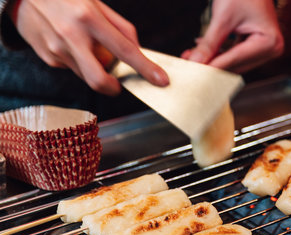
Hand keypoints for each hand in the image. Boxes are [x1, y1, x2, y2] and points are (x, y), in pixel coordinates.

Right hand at [11, 0, 168, 94]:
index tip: (160, 80)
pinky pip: (72, 68)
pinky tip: (69, 44)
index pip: (125, 51)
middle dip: (113, 88)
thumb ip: (121, 28)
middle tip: (117, 84)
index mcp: (89, 18)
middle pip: (99, 79)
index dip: (146, 69)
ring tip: (85, 46)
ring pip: (86, 75)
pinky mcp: (48, 58)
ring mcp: (57, 49)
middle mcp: (71, 36)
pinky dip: (78, 61)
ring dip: (94, 68)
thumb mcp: (96, 3)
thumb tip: (138, 50)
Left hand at [182, 0, 283, 72]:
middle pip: (236, 65)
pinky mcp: (258, 47)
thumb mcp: (224, 17)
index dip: (212, 66)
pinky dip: (219, 54)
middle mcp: (272, 49)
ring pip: (234, 63)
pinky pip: (235, 55)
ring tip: (191, 57)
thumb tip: (195, 63)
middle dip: (211, 64)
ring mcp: (266, 49)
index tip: (194, 72)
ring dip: (213, 61)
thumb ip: (209, 43)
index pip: (235, 59)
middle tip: (189, 65)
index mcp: (269, 42)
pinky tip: (202, 51)